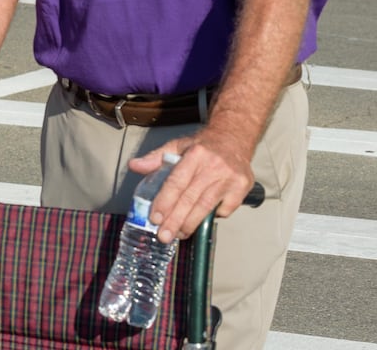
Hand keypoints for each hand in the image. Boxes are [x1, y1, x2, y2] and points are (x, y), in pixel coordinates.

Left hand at [129, 128, 256, 242]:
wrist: (234, 139)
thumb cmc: (202, 146)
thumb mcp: (178, 145)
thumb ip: (156, 158)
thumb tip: (134, 166)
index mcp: (195, 154)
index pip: (177, 182)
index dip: (165, 202)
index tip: (155, 218)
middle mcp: (214, 166)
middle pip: (191, 198)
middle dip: (175, 220)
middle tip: (163, 236)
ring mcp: (230, 178)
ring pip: (206, 207)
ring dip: (190, 224)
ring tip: (177, 234)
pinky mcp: (242, 188)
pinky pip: (225, 210)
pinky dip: (212, 217)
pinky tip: (199, 221)